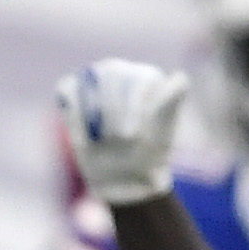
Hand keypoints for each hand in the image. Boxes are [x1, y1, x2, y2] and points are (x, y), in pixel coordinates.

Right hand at [56, 58, 196, 208]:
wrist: (122, 176)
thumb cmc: (147, 155)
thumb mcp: (162, 134)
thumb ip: (169, 105)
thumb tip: (181, 78)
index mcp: (148, 79)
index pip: (138, 79)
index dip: (132, 107)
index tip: (131, 136)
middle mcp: (123, 73)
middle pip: (111, 76)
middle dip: (112, 110)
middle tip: (116, 140)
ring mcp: (97, 80)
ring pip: (88, 82)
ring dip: (91, 114)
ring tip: (101, 139)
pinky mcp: (74, 91)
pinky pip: (67, 90)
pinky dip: (73, 114)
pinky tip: (83, 135)